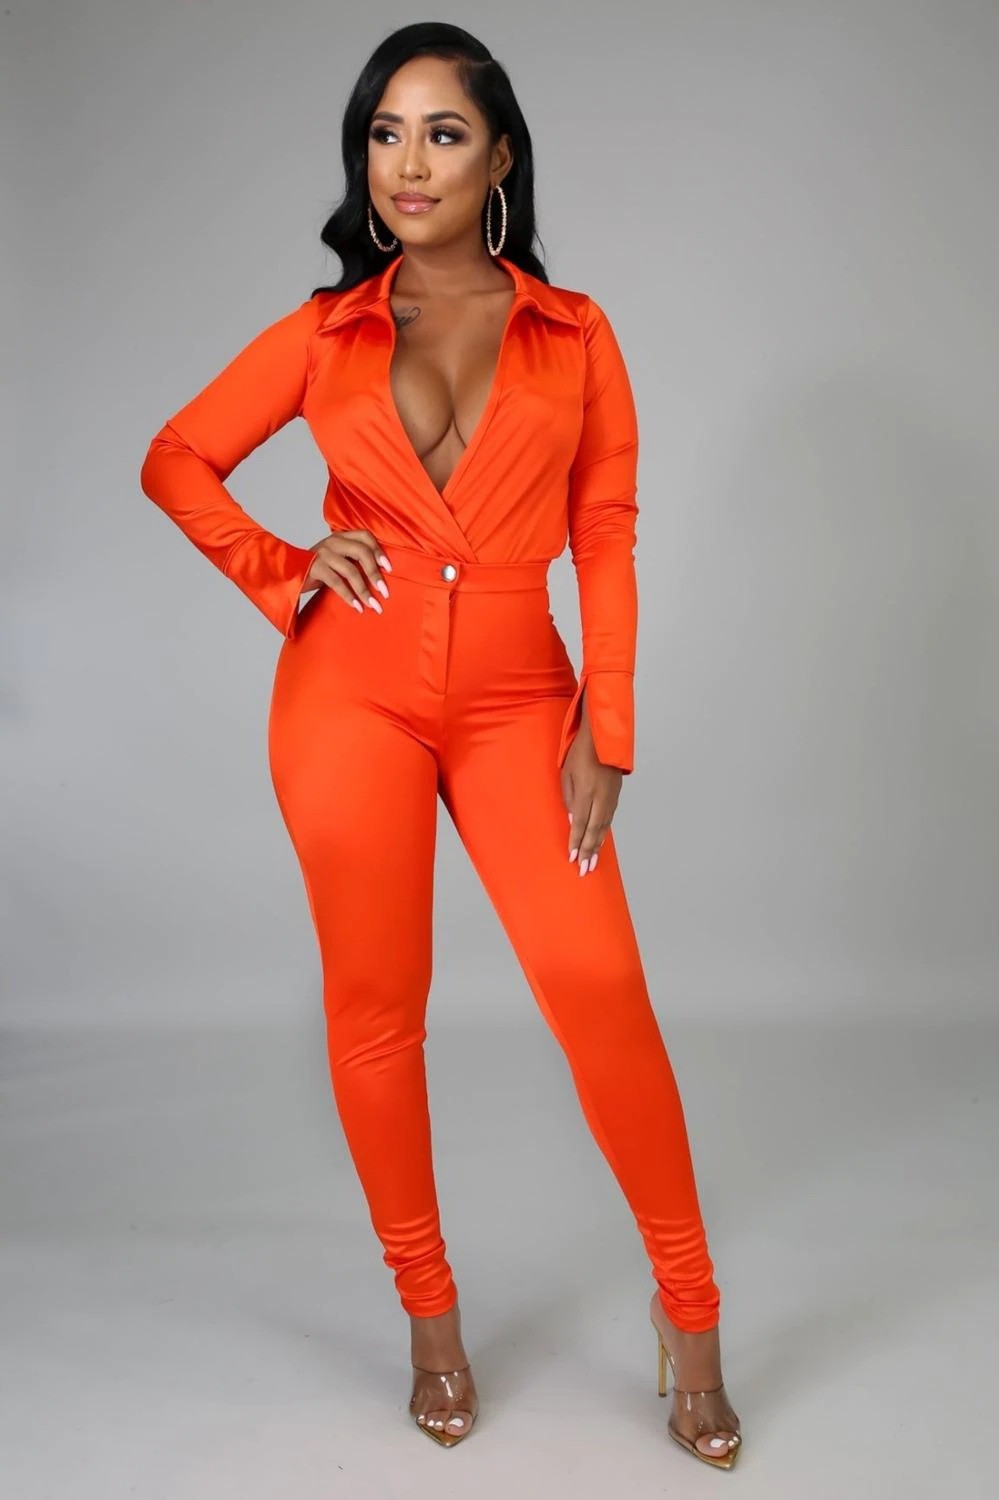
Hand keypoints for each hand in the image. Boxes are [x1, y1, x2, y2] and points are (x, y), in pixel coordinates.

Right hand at [302, 529, 392, 614]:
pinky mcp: (315, 568)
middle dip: (375, 573)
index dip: (378, 551)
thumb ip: (354, 559)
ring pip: (350, 571)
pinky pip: (337, 583)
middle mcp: (333, 542)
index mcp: (341, 537)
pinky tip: (357, 607)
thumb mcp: (337, 559)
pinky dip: (349, 596)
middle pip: (361, 553)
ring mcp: (323, 554)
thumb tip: (380, 575)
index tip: (389, 568)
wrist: (288, 574)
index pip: (365, 536)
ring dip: (364, 590)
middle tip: (385, 592)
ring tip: (374, 605)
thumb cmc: (318, 569)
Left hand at [560, 689, 623, 876]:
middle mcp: (601, 797)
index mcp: (587, 791)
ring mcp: (611, 796)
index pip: (580, 823)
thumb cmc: (579, 752)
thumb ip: (569, 798)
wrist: (603, 737)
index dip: (576, 842)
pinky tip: (600, 842)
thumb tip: (574, 821)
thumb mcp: (566, 773)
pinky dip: (604, 833)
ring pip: (604, 827)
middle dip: (588, 852)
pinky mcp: (616, 795)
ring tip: (593, 862)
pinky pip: (609, 818)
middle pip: (594, 830)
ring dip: (597, 846)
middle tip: (584, 870)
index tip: (572, 859)